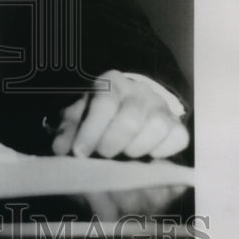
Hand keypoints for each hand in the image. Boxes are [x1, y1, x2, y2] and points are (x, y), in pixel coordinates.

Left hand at [51, 70, 188, 158]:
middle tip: (103, 155)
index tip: (80, 152)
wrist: (125, 110)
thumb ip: (68, 132)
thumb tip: (60, 149)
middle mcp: (139, 91)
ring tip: (124, 154)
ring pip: (156, 127)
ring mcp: (160, 106)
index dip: (91, 131)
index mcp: (111, 83)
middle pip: (130, 119)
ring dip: (137, 148)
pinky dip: (162, 151)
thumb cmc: (98, 116)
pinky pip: (178, 137)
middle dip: (112, 143)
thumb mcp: (78, 118)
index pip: (104, 103)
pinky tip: (147, 155)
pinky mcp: (177, 123)